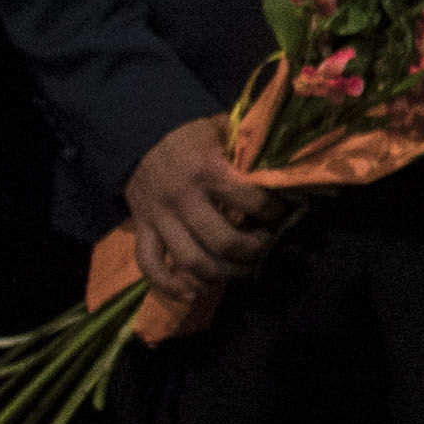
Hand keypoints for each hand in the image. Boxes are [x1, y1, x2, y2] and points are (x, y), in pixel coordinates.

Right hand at [122, 114, 286, 307]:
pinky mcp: (142, 228)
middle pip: (223, 243)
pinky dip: (170, 286)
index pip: (251, 202)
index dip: (273, 212)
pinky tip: (194, 293)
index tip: (280, 213)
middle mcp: (183, 198)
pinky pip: (150, 266)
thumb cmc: (191, 133)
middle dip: (252, 251)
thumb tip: (285, 172)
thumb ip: (249, 150)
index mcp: (208, 170)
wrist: (139, 131)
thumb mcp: (223, 129)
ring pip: (192, 261)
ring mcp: (160, 217)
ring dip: (222, 274)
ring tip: (240, 268)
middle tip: (264, 245)